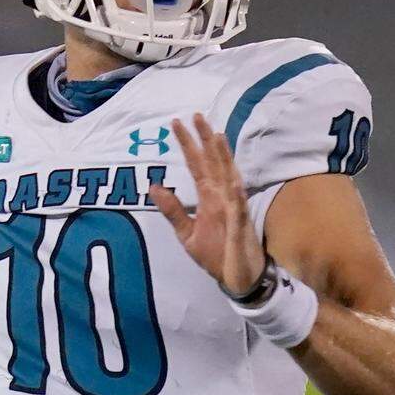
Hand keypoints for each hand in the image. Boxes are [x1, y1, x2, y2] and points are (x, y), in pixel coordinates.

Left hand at [149, 114, 268, 295]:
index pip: (196, 165)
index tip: (176, 123)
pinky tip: (234, 182)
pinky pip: (239, 210)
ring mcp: (234, 210)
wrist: (237, 279)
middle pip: (213, 163)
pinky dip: (238, 196)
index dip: (187, 145)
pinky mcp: (241, 228)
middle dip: (205, 140)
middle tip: (196, 115)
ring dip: (224, 158)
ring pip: (229, 177)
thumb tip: (153, 186)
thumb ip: (172, 210)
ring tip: (217, 136)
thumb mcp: (187, 233)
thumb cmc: (216, 254)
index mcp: (208, 197)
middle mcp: (222, 197)